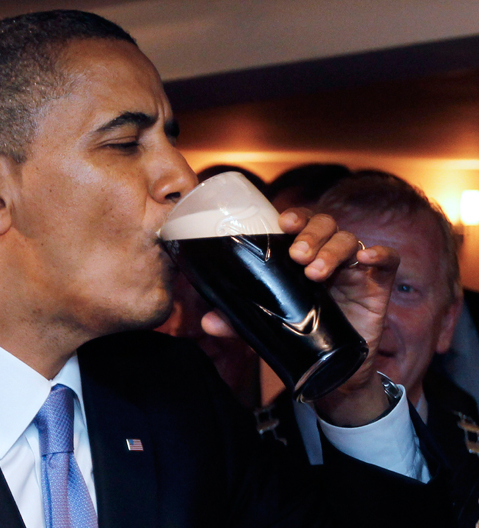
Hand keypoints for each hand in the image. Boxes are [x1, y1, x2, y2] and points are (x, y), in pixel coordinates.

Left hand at [202, 209, 399, 424]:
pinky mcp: (376, 286)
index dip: (294, 216)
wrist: (332, 373)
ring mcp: (353, 269)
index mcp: (298, 257)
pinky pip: (387, 260)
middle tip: (297, 256)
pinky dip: (380, 254)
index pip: (299, 223)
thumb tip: (207, 322)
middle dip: (311, 234)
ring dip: (333, 249)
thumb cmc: (297, 337)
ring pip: (349, 239)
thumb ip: (236, 321)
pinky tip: (366, 259)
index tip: (282, 223)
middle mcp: (326, 255)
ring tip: (315, 273)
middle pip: (324, 225)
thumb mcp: (263, 327)